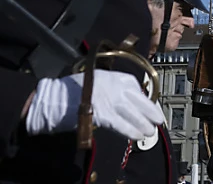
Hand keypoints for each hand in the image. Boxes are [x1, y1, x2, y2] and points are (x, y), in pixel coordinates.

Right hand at [25, 70, 163, 139]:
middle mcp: (117, 86)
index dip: (148, 102)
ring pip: (134, 114)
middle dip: (151, 113)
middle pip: (140, 102)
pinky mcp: (103, 114)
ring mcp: (110, 100)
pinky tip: (137, 135)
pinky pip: (121, 124)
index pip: (139, 89)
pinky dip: (131, 130)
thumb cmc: (74, 90)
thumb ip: (117, 89)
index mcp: (117, 77)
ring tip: (150, 131)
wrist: (54, 98)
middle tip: (158, 121)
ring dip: (143, 125)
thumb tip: (132, 102)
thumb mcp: (100, 80)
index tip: (153, 108)